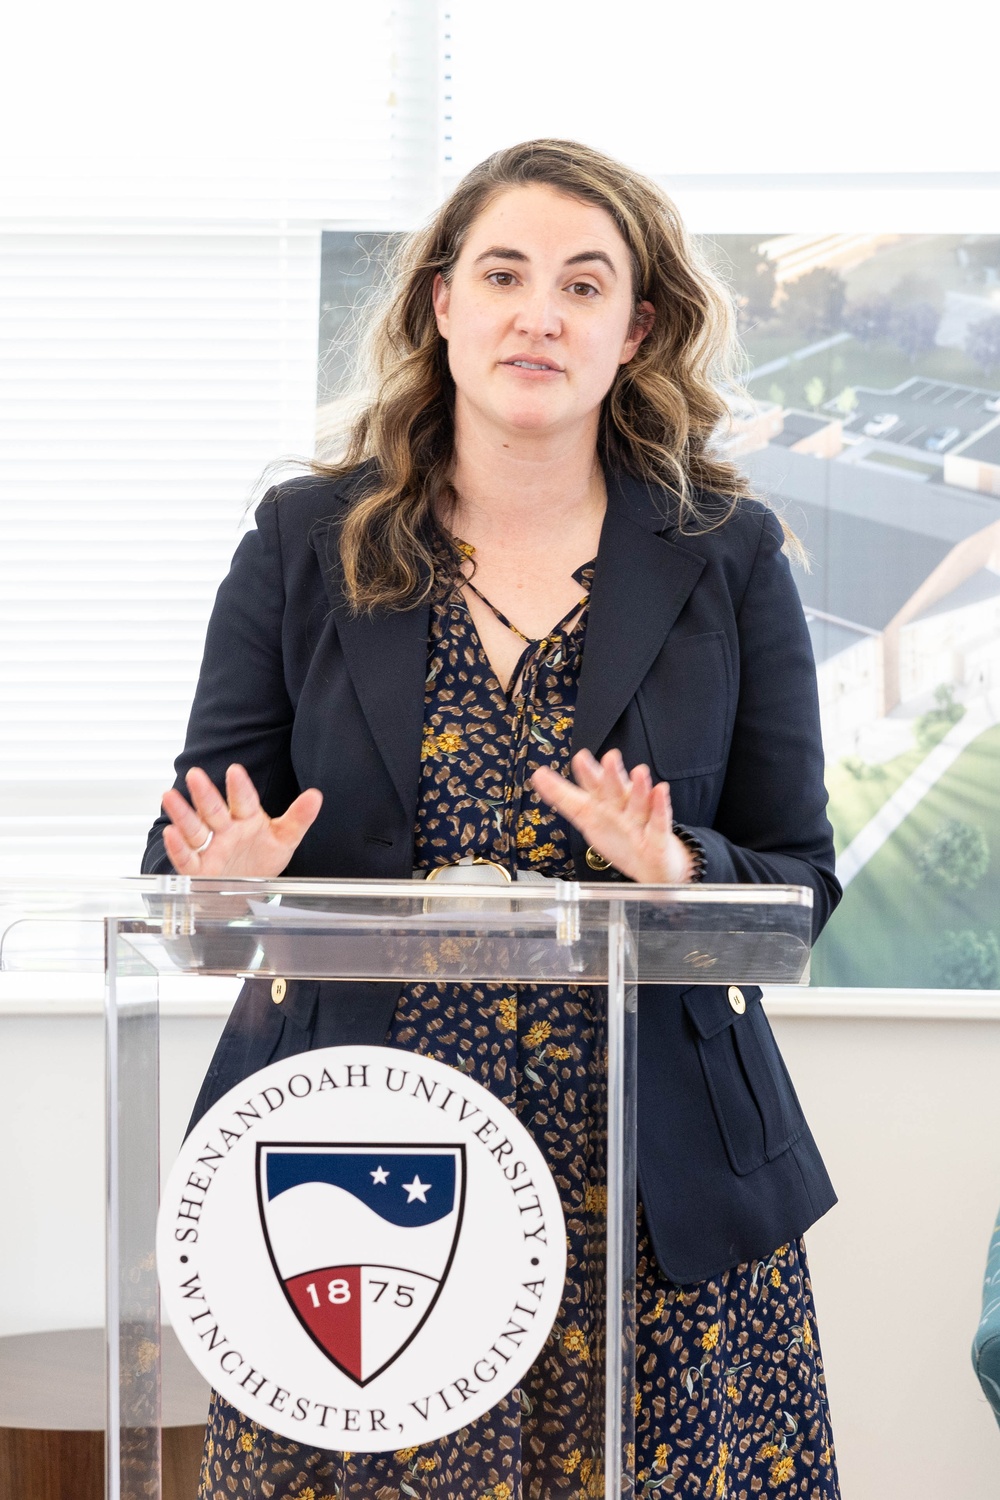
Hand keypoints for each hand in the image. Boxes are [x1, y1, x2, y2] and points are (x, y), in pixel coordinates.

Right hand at [160, 764, 322, 877]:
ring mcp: (211, 848)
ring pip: (195, 829)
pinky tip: (170, 834)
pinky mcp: (200, 870)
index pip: (243, 800)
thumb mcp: (285, 838)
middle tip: (194, 775)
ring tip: (169, 797)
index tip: (235, 771)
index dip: (239, 787)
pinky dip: (178, 847)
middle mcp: (226, 830)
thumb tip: (316, 795)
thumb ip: (299, 817)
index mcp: (247, 818)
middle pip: (214, 809)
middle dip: (204, 794)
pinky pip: (187, 857)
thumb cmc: (264, 857)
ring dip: (182, 814)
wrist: (250, 889)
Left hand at [531, 749, 693, 883]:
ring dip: (640, 788)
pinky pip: (659, 822)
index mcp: (603, 804)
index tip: (581, 758)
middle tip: (610, 758)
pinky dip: (660, 808)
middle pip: (616, 791)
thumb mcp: (586, 818)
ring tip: (639, 772)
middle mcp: (622, 808)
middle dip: (612, 776)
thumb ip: (563, 797)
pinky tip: (661, 792)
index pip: (593, 787)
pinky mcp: (658, 838)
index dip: (587, 774)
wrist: (650, 867)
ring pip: (639, 803)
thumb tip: (538, 775)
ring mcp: (640, 821)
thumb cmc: (620, 840)